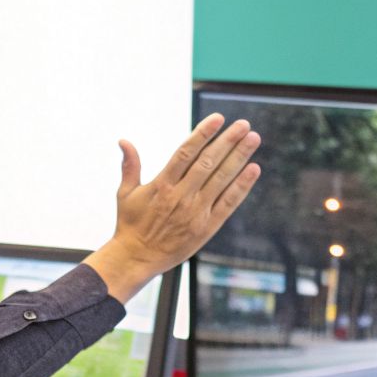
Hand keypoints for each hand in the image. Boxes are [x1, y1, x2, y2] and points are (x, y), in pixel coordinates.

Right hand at [83, 114, 261, 301]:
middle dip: (227, 141)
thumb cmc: (131, 225)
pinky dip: (242, 186)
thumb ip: (130, 166)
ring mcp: (196, 212)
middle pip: (208, 162)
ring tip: (253, 139)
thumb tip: (124, 141)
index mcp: (162, 185)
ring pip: (221, 179)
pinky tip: (253, 169)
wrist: (137, 258)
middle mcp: (181, 196)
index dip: (203, 134)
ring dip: (239, 157)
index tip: (218, 118)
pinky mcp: (207, 227)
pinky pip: (228, 203)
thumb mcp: (125, 193)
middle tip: (243, 124)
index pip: (185, 153)